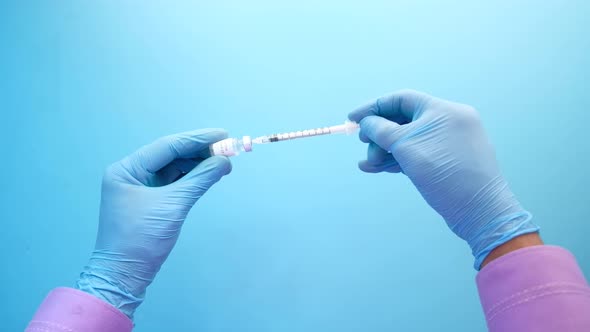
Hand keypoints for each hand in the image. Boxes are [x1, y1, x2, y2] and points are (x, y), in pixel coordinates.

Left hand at [76, 129, 231, 318]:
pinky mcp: (149, 201)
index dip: (197, 139)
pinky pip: (173, 182)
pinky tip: (209, 174)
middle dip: (199, 151)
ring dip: (197, 164)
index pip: (167, 146)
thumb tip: (224, 162)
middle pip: (170, 154)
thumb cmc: (141, 239)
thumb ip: (200, 179)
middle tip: (227, 148)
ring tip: (222, 162)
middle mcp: (131, 174)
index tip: (223, 135)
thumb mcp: (173, 205)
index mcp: (127, 169)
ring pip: (173, 167)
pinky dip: (191, 178)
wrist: (123, 275)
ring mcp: (139, 187)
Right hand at [348, 90, 538, 268]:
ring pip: (408, 140)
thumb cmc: (445, 174)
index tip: (353, 120)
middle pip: (403, 120)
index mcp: (443, 110)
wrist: (480, 211)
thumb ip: (382, 130)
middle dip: (379, 135)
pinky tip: (378, 169)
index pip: (401, 99)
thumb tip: (367, 123)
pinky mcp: (447, 161)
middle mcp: (448, 121)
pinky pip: (417, 153)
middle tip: (364, 148)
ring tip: (368, 166)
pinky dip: (398, 160)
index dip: (373, 108)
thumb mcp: (407, 147)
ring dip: (385, 151)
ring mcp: (449, 142)